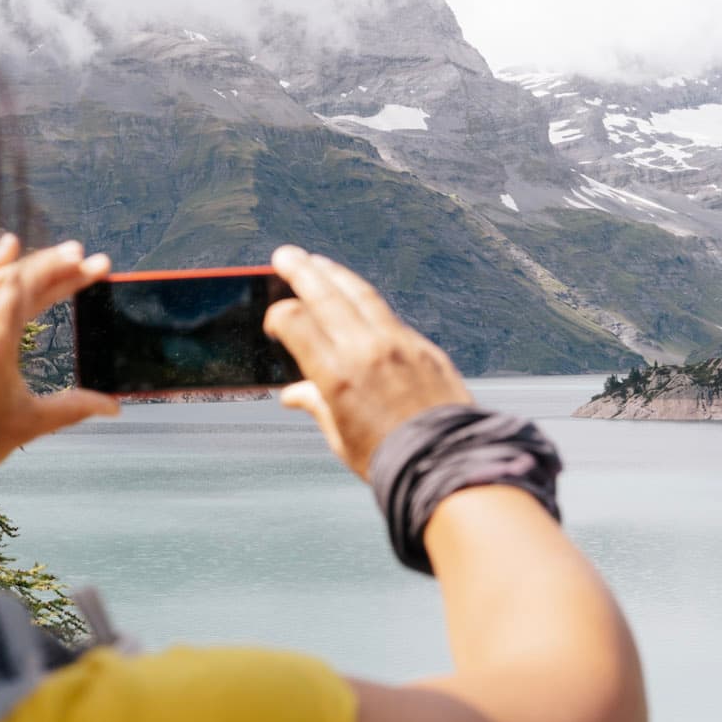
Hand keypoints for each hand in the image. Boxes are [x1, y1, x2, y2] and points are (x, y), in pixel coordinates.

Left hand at [0, 235, 119, 489]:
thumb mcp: (27, 425)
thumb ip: (73, 408)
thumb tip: (112, 406)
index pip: (30, 286)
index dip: (64, 271)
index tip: (90, 263)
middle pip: (15, 275)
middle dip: (55, 264)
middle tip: (87, 260)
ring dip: (26, 263)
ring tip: (58, 254)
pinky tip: (3, 257)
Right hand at [262, 244, 472, 479]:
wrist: (446, 465)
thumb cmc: (388, 458)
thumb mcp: (340, 437)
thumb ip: (316, 405)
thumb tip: (292, 395)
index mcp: (337, 376)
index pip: (297, 324)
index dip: (279, 316)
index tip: (275, 319)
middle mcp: (366, 352)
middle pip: (326, 297)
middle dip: (302, 272)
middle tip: (285, 255)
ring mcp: (399, 345)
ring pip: (362, 296)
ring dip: (336, 275)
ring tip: (318, 263)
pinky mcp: (424, 348)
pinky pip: (390, 317)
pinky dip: (368, 304)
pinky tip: (359, 300)